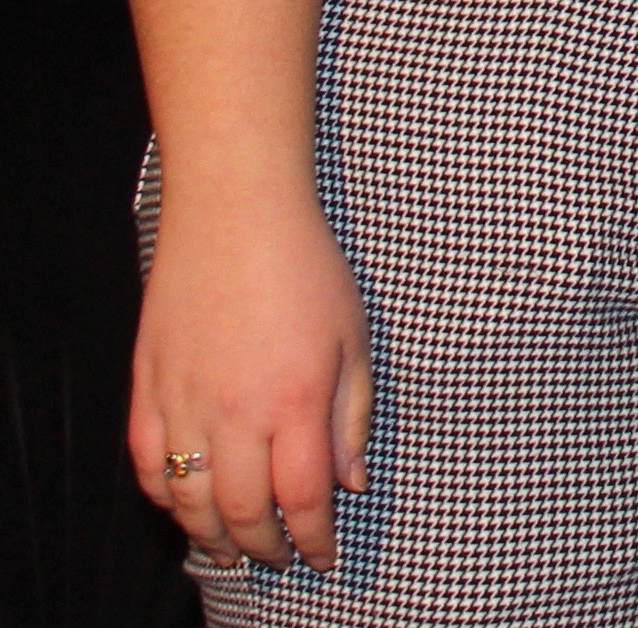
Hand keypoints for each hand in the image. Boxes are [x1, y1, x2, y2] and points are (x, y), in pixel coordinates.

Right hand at [131, 190, 370, 570]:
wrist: (235, 215)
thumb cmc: (307, 268)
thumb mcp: (354, 337)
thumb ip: (352, 415)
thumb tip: (350, 482)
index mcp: (296, 399)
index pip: (304, 497)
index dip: (314, 539)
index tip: (323, 557)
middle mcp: (236, 410)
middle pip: (242, 511)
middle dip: (264, 548)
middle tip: (278, 559)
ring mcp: (183, 401)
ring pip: (188, 499)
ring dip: (209, 535)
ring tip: (231, 549)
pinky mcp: (147, 387)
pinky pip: (146, 463)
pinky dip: (165, 496)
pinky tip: (185, 505)